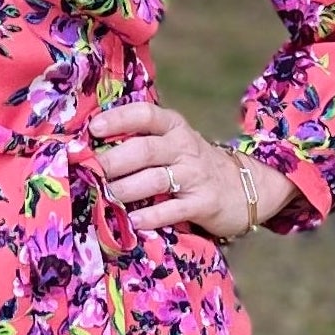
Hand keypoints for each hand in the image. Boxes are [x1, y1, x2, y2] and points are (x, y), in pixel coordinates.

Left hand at [86, 102, 295, 241]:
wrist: (246, 186)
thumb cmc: (192, 163)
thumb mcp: (174, 142)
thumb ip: (141, 139)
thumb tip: (89, 143)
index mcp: (174, 127)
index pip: (145, 114)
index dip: (119, 119)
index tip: (94, 129)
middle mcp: (184, 147)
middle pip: (144, 150)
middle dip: (112, 161)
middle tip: (87, 171)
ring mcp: (195, 175)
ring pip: (154, 180)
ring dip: (124, 189)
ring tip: (102, 196)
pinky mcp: (204, 204)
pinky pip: (173, 210)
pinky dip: (150, 215)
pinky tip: (131, 220)